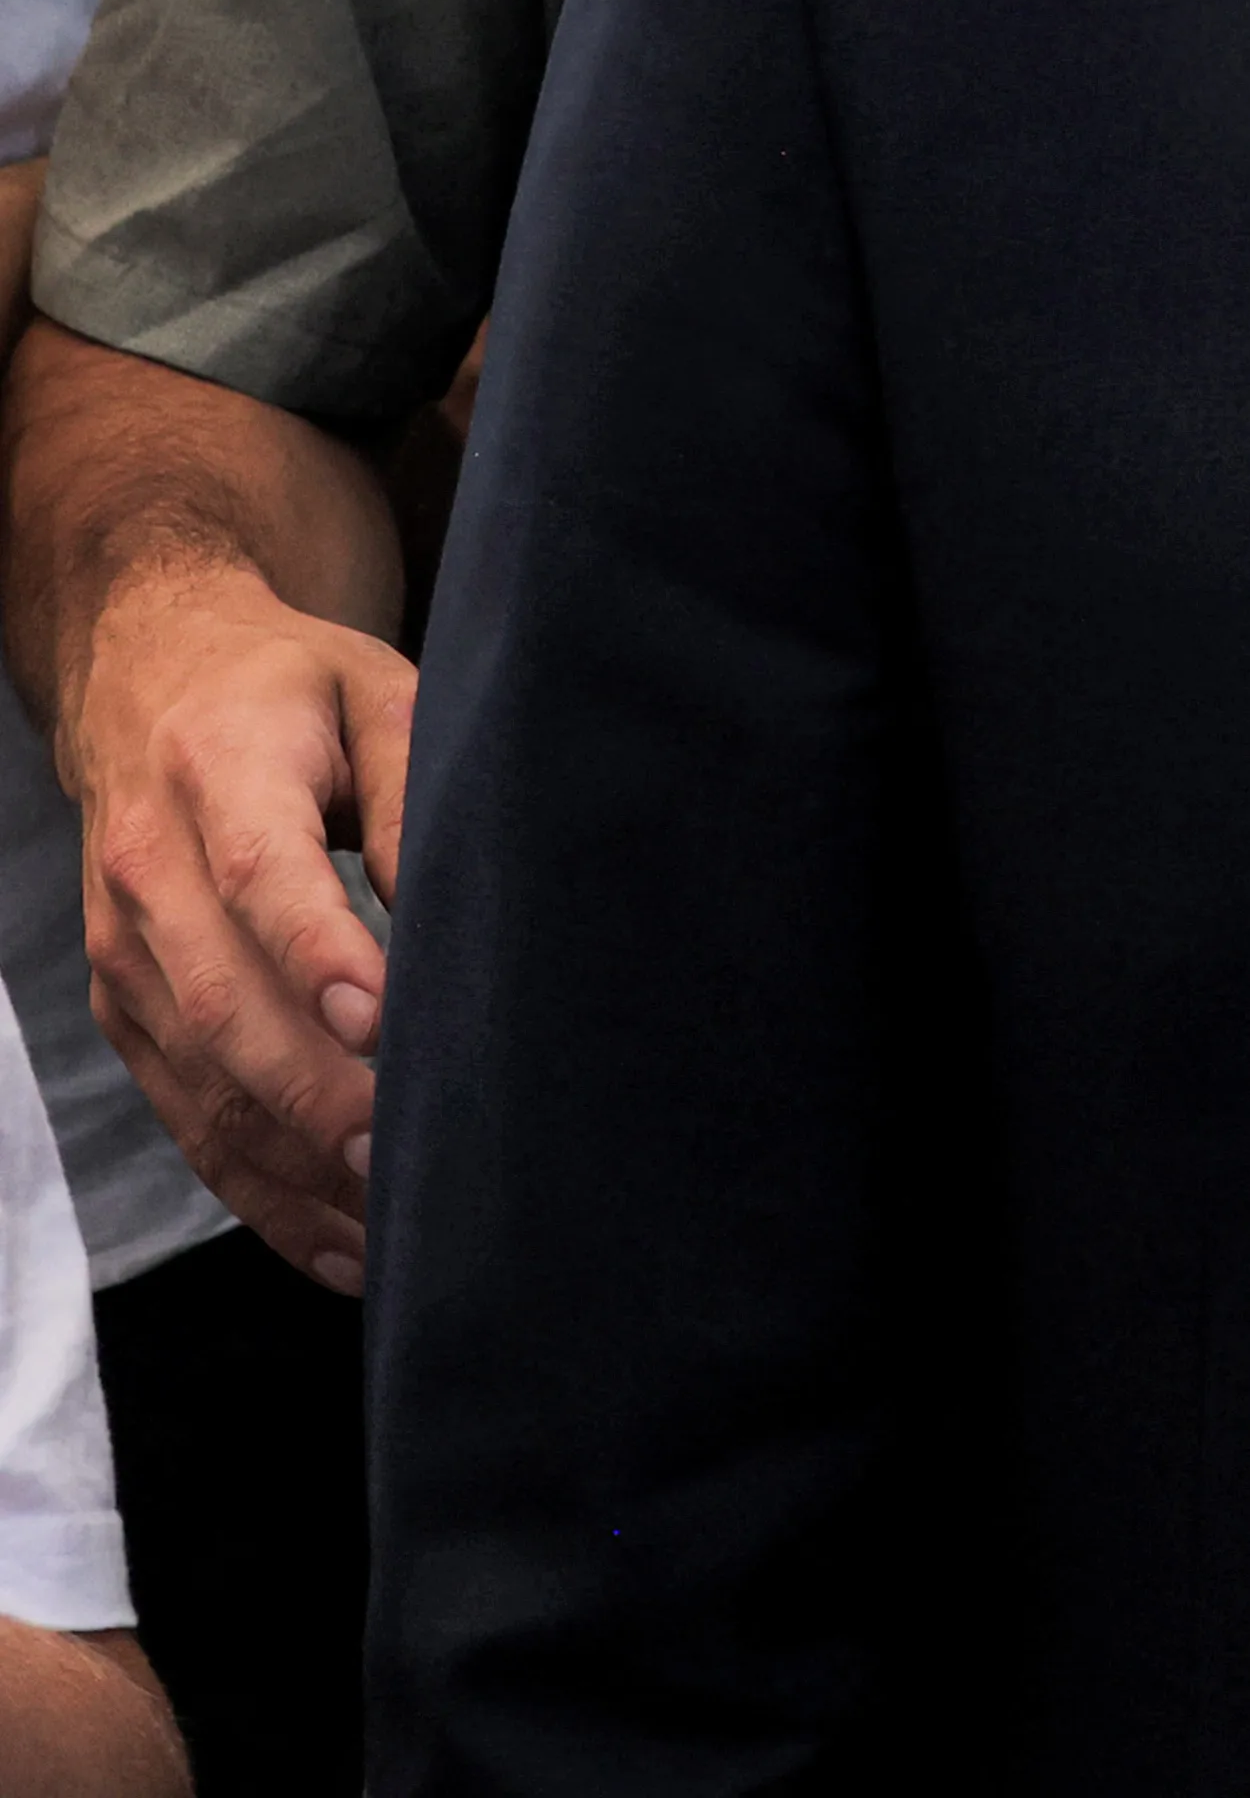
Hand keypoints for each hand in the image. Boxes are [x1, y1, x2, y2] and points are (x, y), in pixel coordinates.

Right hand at [58, 553, 409, 1284]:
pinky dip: (257, 1188)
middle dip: (315, 1093)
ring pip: (201, 1080)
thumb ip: (415, 798)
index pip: (261, 877)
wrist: (147, 678)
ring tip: (391, 1229)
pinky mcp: (127, 1009)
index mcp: (217, 774)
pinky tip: (338, 1242)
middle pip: (224, 1001)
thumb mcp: (376, 697)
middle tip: (402, 1158)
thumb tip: (454, 914)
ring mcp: (125, 954)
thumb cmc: (293, 691)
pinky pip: (184, 1114)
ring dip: (292, 1163)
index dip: (320, 957)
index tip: (383, 1027)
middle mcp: (149, 874)